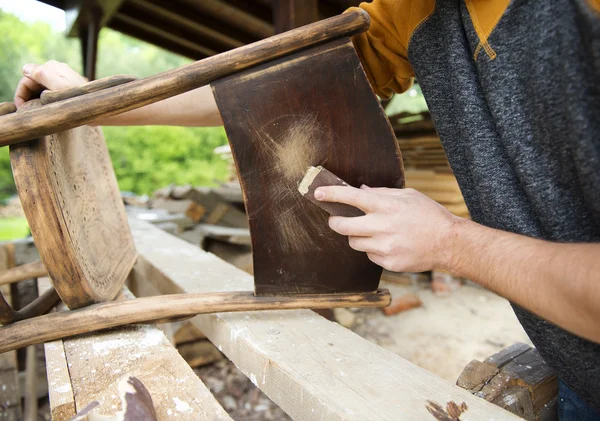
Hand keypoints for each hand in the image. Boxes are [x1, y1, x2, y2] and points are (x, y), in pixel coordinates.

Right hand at [14, 61, 86, 106]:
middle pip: (33, 82)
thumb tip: (25, 68)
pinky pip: (49, 90)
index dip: (21, 93)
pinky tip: (45, 108)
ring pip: (40, 87)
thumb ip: (41, 75)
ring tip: (36, 112)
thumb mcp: (57, 86)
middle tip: (27, 113)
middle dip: (27, 96)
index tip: (22, 109)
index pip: (27, 78)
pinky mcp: (66, 85)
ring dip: (35, 98)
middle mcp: (55, 69)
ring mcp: (61, 76)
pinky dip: (43, 99)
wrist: (99, 105)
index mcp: (50, 67)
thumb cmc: (78, 97)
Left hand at [314, 185, 460, 271]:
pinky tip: (388, 244)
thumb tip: (360, 190)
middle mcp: (381, 226)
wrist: (449, 243)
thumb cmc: (429, 215)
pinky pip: (369, 255)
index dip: (331, 194)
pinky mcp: (388, 262)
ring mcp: (384, 246)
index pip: (351, 197)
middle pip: (342, 226)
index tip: (317, 193)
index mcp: (386, 206)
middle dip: (334, 222)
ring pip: (354, 242)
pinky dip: (373, 249)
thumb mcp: (408, 196)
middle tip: (336, 220)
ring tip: (373, 232)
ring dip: (357, 236)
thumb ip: (381, 193)